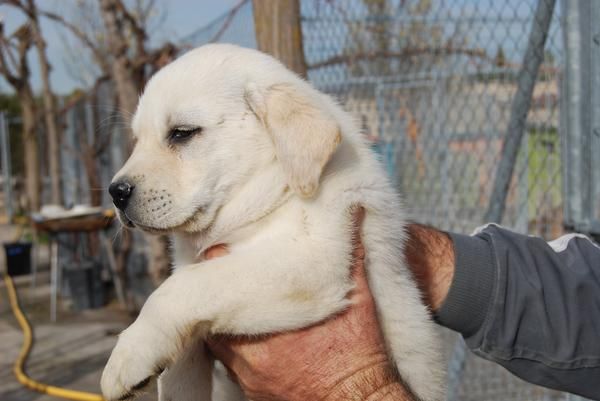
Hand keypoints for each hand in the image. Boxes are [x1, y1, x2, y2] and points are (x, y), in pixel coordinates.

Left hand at [205, 209, 414, 400]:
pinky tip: (251, 338)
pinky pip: (230, 363)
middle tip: (224, 276)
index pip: (223, 279)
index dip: (219, 261)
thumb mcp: (359, 296)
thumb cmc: (357, 349)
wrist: (357, 399)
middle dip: (219, 292)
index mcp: (271, 316)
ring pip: (218, 337)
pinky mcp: (250, 391)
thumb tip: (355, 212)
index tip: (221, 251)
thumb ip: (350, 253)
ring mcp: (246, 373)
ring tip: (237, 305)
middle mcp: (250, 348)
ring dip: (226, 320)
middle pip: (212, 310)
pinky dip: (236, 348)